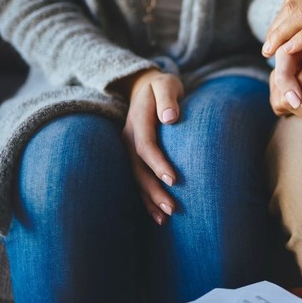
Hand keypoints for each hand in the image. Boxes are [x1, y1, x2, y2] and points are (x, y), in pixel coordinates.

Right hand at [119, 68, 183, 224]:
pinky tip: (156, 215)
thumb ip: (168, 98)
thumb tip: (170, 117)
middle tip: (171, 209)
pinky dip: (145, 198)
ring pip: (136, 178)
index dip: (157, 163)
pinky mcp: (133, 156)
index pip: (145, 145)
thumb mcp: (166, 84)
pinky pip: (137, 179)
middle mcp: (128, 137)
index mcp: (137, 120)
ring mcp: (128, 148)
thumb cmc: (161, 86)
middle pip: (138, 168)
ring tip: (164, 218)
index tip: (173, 179)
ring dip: (149, 199)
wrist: (143, 86)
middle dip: (153, 190)